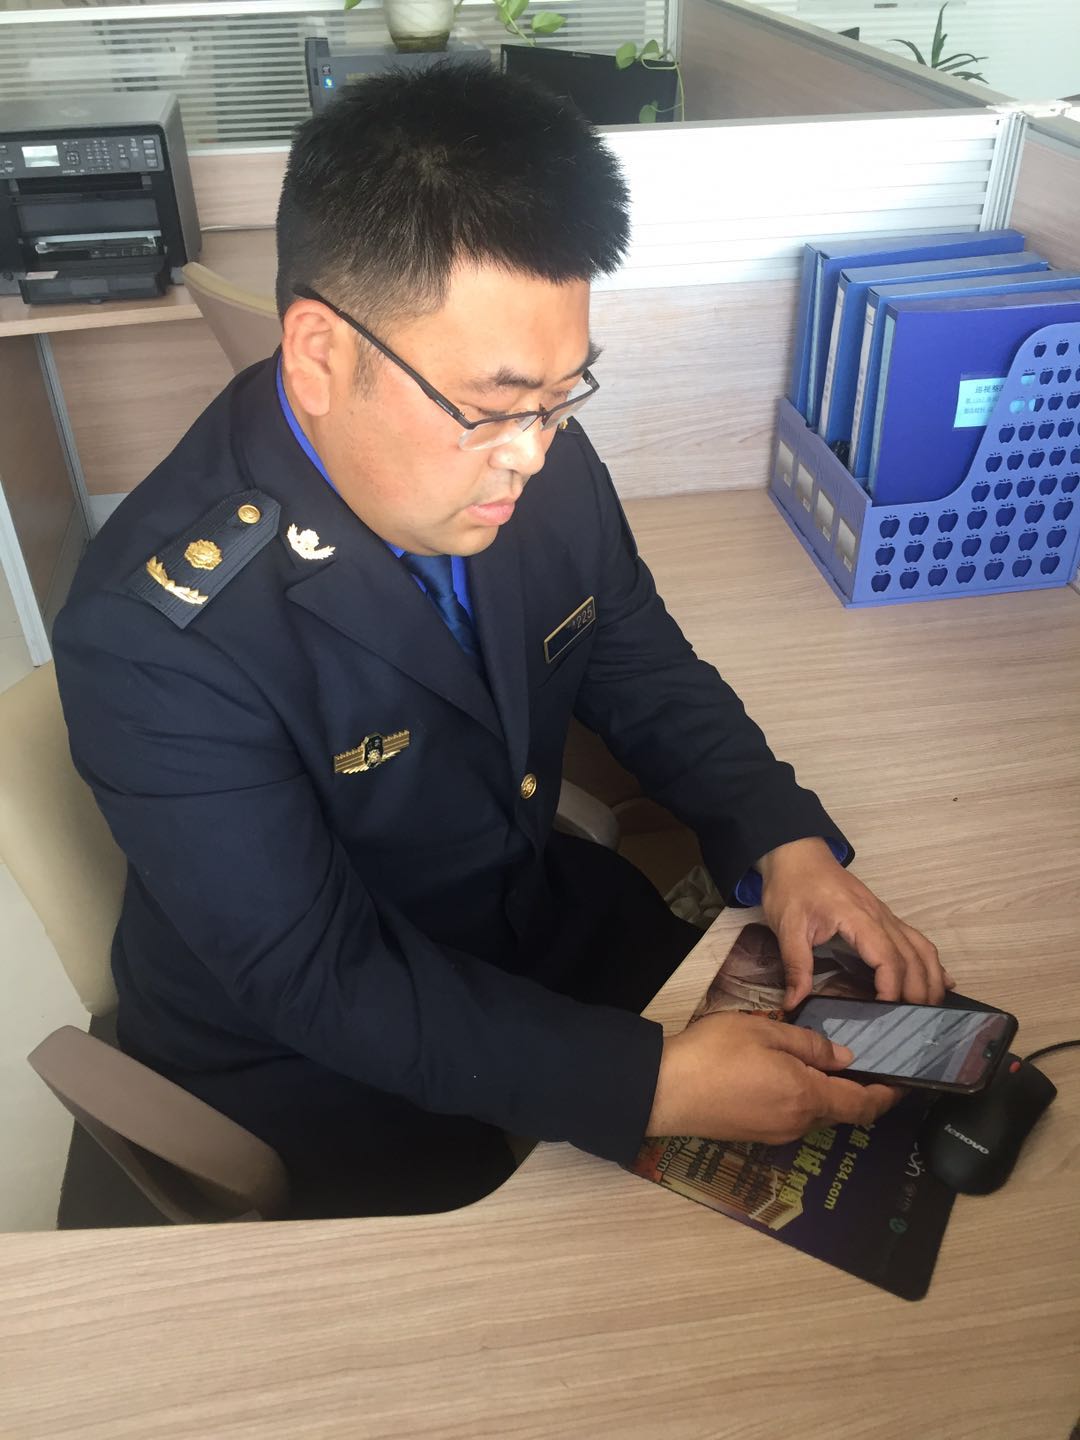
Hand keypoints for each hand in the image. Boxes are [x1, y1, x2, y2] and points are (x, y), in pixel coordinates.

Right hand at [647, 1011, 900, 1143]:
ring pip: (815, 1114)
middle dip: (856, 1091)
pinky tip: (784, 1075)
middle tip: (862, 1062)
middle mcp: (797, 1124)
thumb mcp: (765, 1031)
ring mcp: (774, 1133)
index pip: (863, 1106)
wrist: (664, 1090)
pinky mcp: (755, 1134)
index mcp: (807, 1097)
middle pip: (841, 1112)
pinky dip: (801, 1099)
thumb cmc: (713, 1054)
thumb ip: (809, 1044)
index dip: (887, 1096)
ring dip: (825, 1094)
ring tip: (819, 1062)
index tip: (902, 1082)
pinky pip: (792, 1118)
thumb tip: (843, 1057)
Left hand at [756, 837, 953, 1009]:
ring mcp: (886, 915)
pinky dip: (932, 962)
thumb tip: (794, 1002)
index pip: (887, 957)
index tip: (884, 1012)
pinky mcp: (885, 916)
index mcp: (858, 918)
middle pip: (911, 957)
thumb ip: (795, 965)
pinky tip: (943, 981)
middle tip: (913, 1023)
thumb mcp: (786, 927)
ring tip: (931, 1009)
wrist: (796, 853)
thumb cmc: (792, 887)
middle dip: (917, 992)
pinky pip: (916, 939)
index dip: (891, 988)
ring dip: (931, 979)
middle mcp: (880, 916)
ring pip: (921, 948)